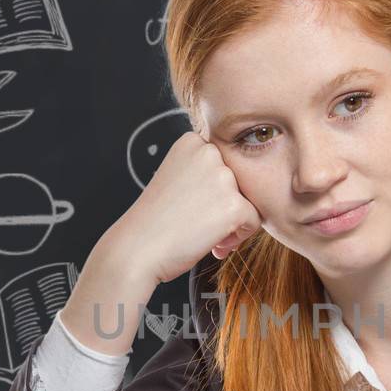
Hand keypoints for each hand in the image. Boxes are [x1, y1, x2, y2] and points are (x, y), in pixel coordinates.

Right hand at [110, 130, 263, 286]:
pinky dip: (239, 237)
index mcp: (191, 142)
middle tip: (201, 224)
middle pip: (241, 180)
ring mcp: (222, 177)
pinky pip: (254, 221)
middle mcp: (209, 153)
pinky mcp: (234, 204)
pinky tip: (214, 245)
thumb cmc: (154, 222)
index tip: (195, 206)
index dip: (214, 190)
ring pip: (250, 200)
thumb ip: (204, 173)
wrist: (136, 249)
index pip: (224, 163)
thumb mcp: (177, 180)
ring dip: (233, 222)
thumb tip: (238, 184)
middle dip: (226, 205)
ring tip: (207, 236)